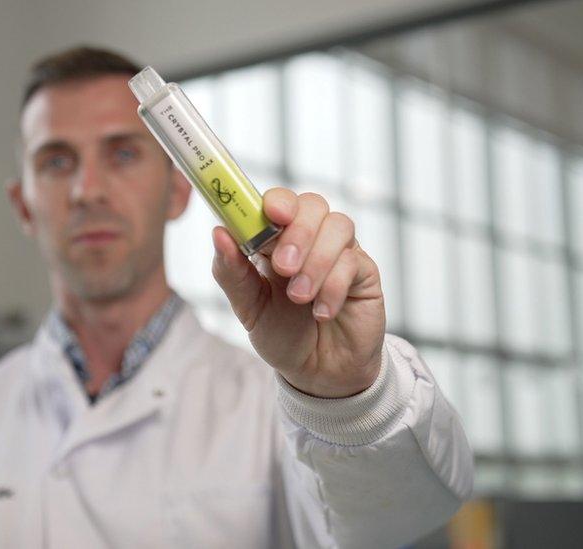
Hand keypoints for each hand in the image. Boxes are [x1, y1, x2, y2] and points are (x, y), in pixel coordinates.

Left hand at [211, 188, 385, 397]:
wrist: (318, 373)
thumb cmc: (281, 334)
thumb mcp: (248, 308)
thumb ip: (231, 272)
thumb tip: (218, 233)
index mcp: (276, 239)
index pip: (278, 202)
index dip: (276, 201)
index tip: (271, 214)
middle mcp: (310, 238)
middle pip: (312, 204)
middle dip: (298, 232)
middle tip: (284, 267)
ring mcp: (340, 252)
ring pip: (338, 226)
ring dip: (316, 261)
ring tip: (300, 297)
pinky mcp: (364, 272)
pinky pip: (355, 261)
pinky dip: (334, 286)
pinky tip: (321, 312)